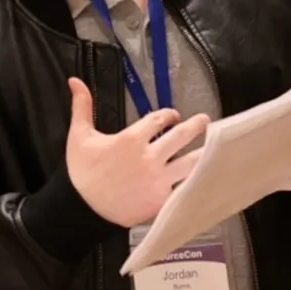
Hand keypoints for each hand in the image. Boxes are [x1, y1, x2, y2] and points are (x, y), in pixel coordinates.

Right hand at [64, 77, 207, 227]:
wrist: (81, 209)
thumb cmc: (81, 172)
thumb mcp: (79, 136)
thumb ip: (82, 107)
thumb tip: (75, 80)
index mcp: (131, 139)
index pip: (158, 120)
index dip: (168, 115)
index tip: (172, 115)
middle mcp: (149, 158)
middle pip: (180, 136)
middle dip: (195, 126)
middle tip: (204, 120)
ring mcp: (158, 180)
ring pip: (189, 162)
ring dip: (204, 152)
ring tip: (215, 145)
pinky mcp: (160, 200)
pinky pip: (184, 188)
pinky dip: (196, 181)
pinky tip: (207, 175)